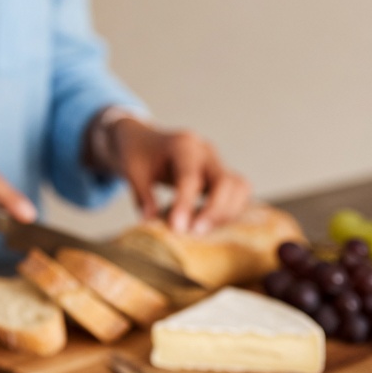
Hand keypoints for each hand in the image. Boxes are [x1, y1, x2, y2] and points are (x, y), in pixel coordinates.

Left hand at [110, 117, 251, 234]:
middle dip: (214, 211)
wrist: (144, 140)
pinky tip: (211, 225)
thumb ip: (142, 195)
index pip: (190, 177)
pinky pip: (238, 193)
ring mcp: (217, 162)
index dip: (185, 204)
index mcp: (182, 145)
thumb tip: (150, 221)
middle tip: (195, 233)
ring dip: (226, 212)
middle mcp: (205, 151)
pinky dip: (229, 210)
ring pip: (239, 187)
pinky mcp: (222, 174)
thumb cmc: (138, 154)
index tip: (177, 228)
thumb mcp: (132, 170)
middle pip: (224, 181)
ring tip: (203, 230)